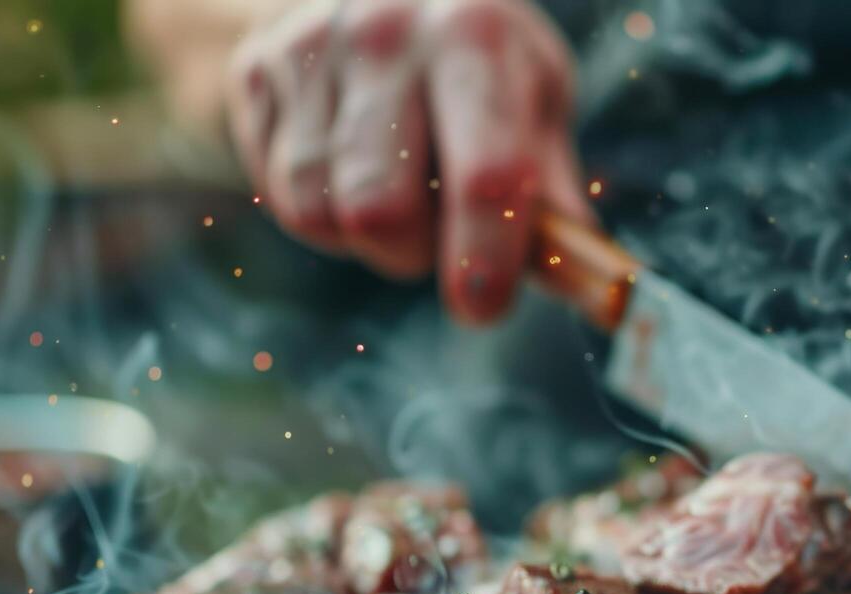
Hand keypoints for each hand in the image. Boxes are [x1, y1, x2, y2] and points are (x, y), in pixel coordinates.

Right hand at [226, 0, 591, 321]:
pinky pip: (282, 198)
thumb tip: (593, 284)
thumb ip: (554, 191)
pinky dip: (324, 215)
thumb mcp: (535, 101)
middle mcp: (386, 32)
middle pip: (380, 212)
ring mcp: (310, 48)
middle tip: (438, 240)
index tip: (482, 305)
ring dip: (367, 240)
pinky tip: (350, 173)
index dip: (484, 256)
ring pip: (323, 215)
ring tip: (396, 194)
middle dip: (413, 255)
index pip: (483, 173)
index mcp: (475, 35)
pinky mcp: (257, 71)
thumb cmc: (480, 64)